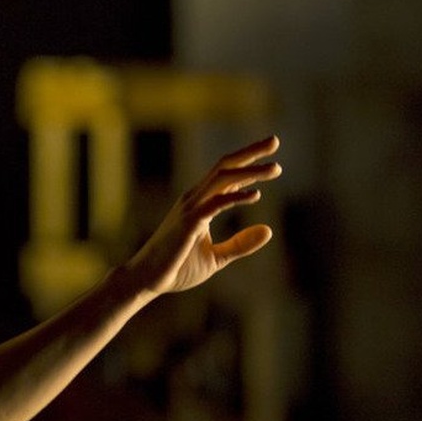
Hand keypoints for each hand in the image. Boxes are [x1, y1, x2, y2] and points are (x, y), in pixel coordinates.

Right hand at [128, 135, 281, 295]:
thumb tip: (268, 230)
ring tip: (274, 168)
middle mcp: (194, 199)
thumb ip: (241, 244)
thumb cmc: (177, 268)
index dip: (248, 161)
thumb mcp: (216, 257)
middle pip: (224, 166)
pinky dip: (235, 196)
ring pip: (221, 178)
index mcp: (200, 203)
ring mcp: (190, 209)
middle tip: (275, 141)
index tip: (272, 154)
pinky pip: (214, 203)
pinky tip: (255, 194)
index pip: (226, 174)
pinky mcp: (188, 223)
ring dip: (249, 170)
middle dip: (250, 152)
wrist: (146, 280)